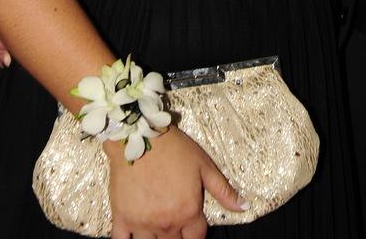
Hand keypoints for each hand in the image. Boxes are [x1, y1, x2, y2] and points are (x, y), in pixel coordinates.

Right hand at [108, 124, 245, 238]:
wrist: (140, 137)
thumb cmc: (175, 149)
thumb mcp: (205, 166)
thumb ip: (224, 190)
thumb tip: (243, 207)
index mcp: (188, 211)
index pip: (197, 238)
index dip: (197, 234)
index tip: (193, 228)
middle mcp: (167, 223)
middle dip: (178, 237)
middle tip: (176, 224)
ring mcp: (143, 223)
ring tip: (158, 227)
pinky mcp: (122, 219)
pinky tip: (135, 236)